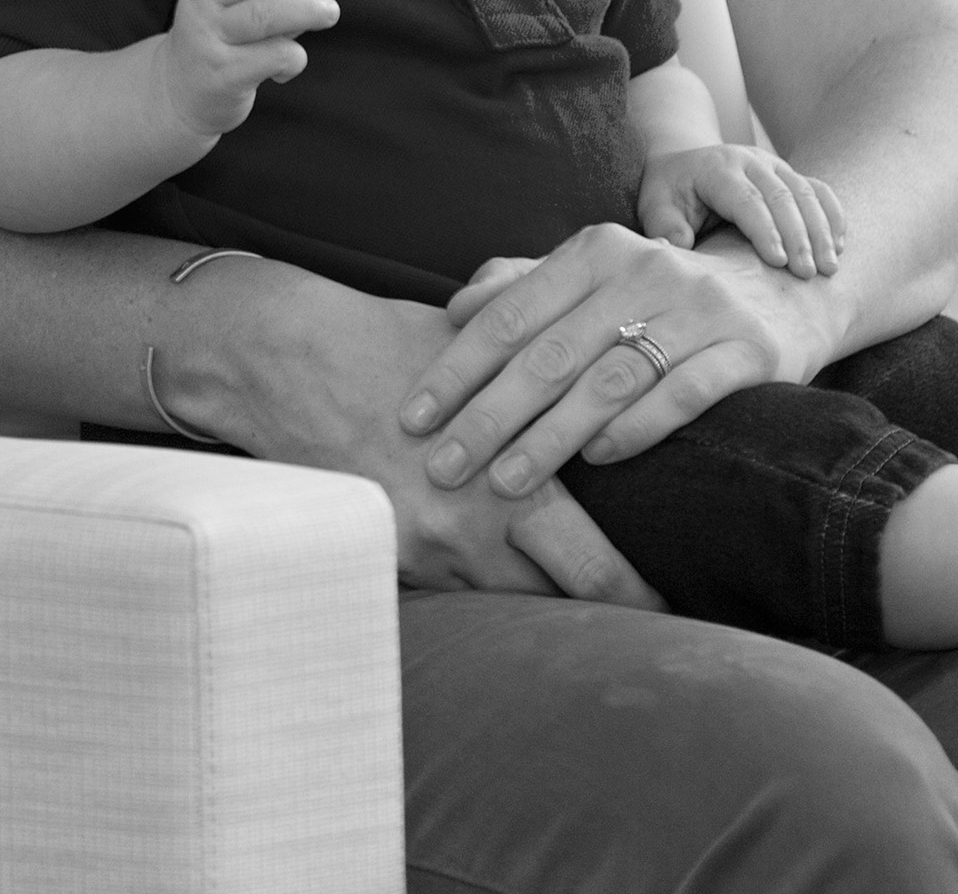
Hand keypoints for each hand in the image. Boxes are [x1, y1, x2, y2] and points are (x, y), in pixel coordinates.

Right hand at [157, 0, 338, 136]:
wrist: (177, 95)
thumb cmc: (221, 42)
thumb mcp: (230, 8)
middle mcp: (201, 3)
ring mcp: (208, 39)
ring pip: (264, 16)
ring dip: (306, 11)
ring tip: (329, 13)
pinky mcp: (222, 75)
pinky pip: (271, 56)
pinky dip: (294, 57)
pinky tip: (291, 63)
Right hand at [186, 262, 664, 606]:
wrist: (279, 365)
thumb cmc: (387, 343)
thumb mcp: (483, 349)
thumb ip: (549, 380)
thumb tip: (622, 386)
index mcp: (507, 476)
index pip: (596, 568)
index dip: (644, 593)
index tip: (678, 596)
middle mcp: (470, 533)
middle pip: (562, 604)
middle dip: (612, 612)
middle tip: (655, 614)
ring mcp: (425, 555)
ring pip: (510, 605)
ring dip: (545, 598)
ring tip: (585, 595)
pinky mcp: (387, 559)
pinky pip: (454, 590)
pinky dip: (484, 582)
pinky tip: (504, 570)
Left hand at [407, 222, 851, 497]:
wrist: (783, 289)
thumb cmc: (662, 296)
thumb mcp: (596, 277)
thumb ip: (525, 288)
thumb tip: (453, 310)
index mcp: (597, 249)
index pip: (511, 314)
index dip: (456, 369)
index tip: (411, 418)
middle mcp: (648, 269)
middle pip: (552, 353)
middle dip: (488, 415)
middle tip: (444, 468)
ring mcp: (702, 309)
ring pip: (609, 379)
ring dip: (550, 436)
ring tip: (503, 482)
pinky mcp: (749, 350)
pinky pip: (683, 393)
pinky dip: (636, 428)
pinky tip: (596, 461)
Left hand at [636, 143, 846, 276]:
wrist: (684, 165)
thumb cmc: (669, 193)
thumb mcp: (655, 207)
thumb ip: (665, 228)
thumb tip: (676, 250)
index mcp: (717, 168)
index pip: (746, 199)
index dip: (764, 230)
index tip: (779, 262)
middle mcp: (749, 161)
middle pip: (782, 196)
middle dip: (799, 236)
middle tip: (810, 273)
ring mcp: (773, 165)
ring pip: (806, 193)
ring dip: (821, 230)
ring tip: (830, 267)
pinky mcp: (788, 174)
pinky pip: (818, 190)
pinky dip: (833, 215)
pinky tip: (840, 244)